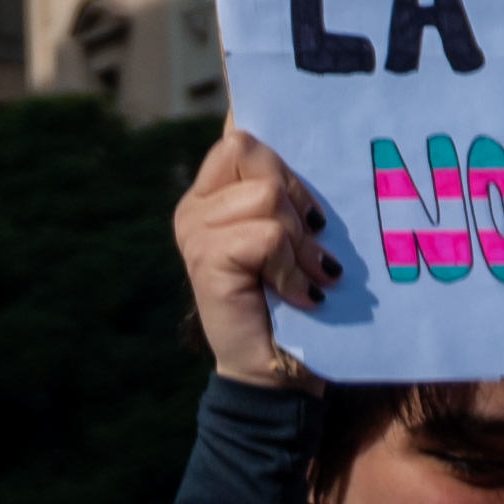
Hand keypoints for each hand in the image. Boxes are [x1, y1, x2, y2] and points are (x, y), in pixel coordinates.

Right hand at [173, 125, 337, 388]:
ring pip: (266, 197)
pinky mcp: (205, 258)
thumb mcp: (291, 234)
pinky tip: (299, 296)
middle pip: (251, 150)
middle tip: (309, 245)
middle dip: (295, 197)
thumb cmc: (292, 299)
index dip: (274, 149)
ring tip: (306, 277)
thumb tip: (285, 131)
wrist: (276, 372)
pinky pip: (266, 237)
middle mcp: (194, 206)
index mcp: (211, 193)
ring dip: (300, 243)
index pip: (238, 136)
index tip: (296, 180)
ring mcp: (193, 231)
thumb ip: (284, 191)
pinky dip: (292, 269)